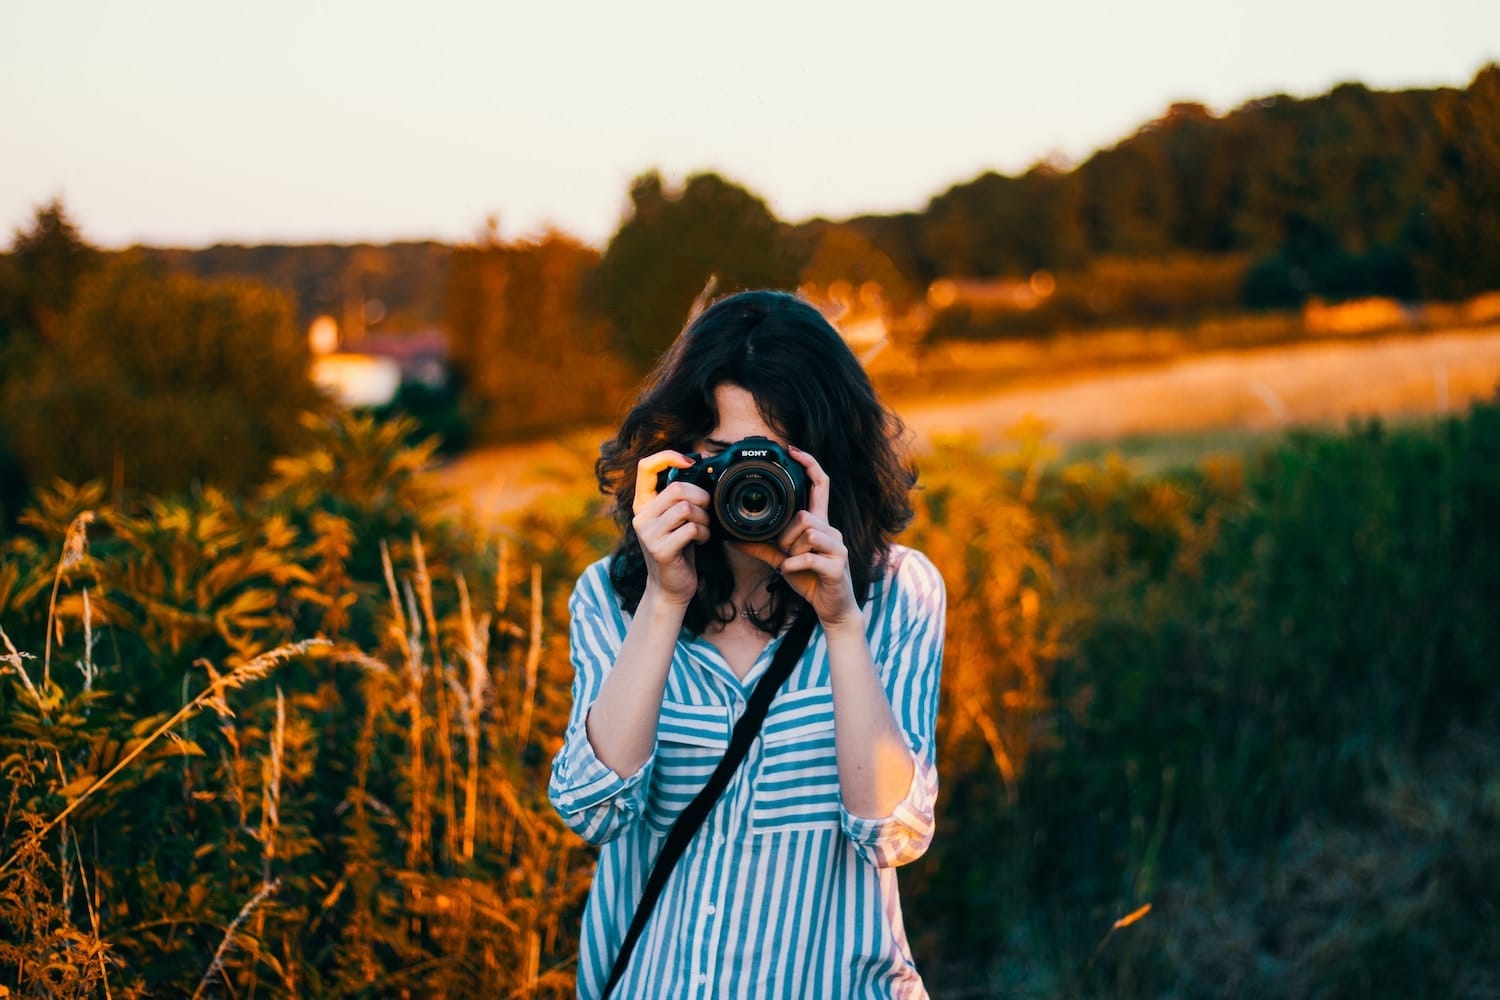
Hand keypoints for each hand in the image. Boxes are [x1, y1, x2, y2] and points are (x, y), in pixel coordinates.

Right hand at [632, 450, 710, 605]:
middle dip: (701, 496)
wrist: (670, 587)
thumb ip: (680, 495)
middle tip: (707, 509)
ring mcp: (648, 534)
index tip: (690, 462)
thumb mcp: (675, 518)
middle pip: (677, 488)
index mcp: (643, 504)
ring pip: (685, 508)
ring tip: (704, 527)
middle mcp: (641, 517)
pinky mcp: (660, 550)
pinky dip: (703, 533)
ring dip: (704, 517)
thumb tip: (702, 462)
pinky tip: (701, 540)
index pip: (645, 467)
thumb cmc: (678, 548)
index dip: (668, 457)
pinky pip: (690, 528)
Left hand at [731, 445, 859, 627]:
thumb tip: (732, 538)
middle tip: (783, 552)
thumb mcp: (781, 559)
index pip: (820, 485)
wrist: (832, 607)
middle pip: (804, 514)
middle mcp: (831, 531)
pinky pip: (810, 557)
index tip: (793, 450)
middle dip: (787, 534)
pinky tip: (789, 571)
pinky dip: (794, 564)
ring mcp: (838, 547)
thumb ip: (761, 546)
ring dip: (791, 550)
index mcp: (820, 524)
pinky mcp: (838, 566)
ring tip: (790, 563)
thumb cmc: (809, 578)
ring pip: (808, 533)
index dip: (809, 464)